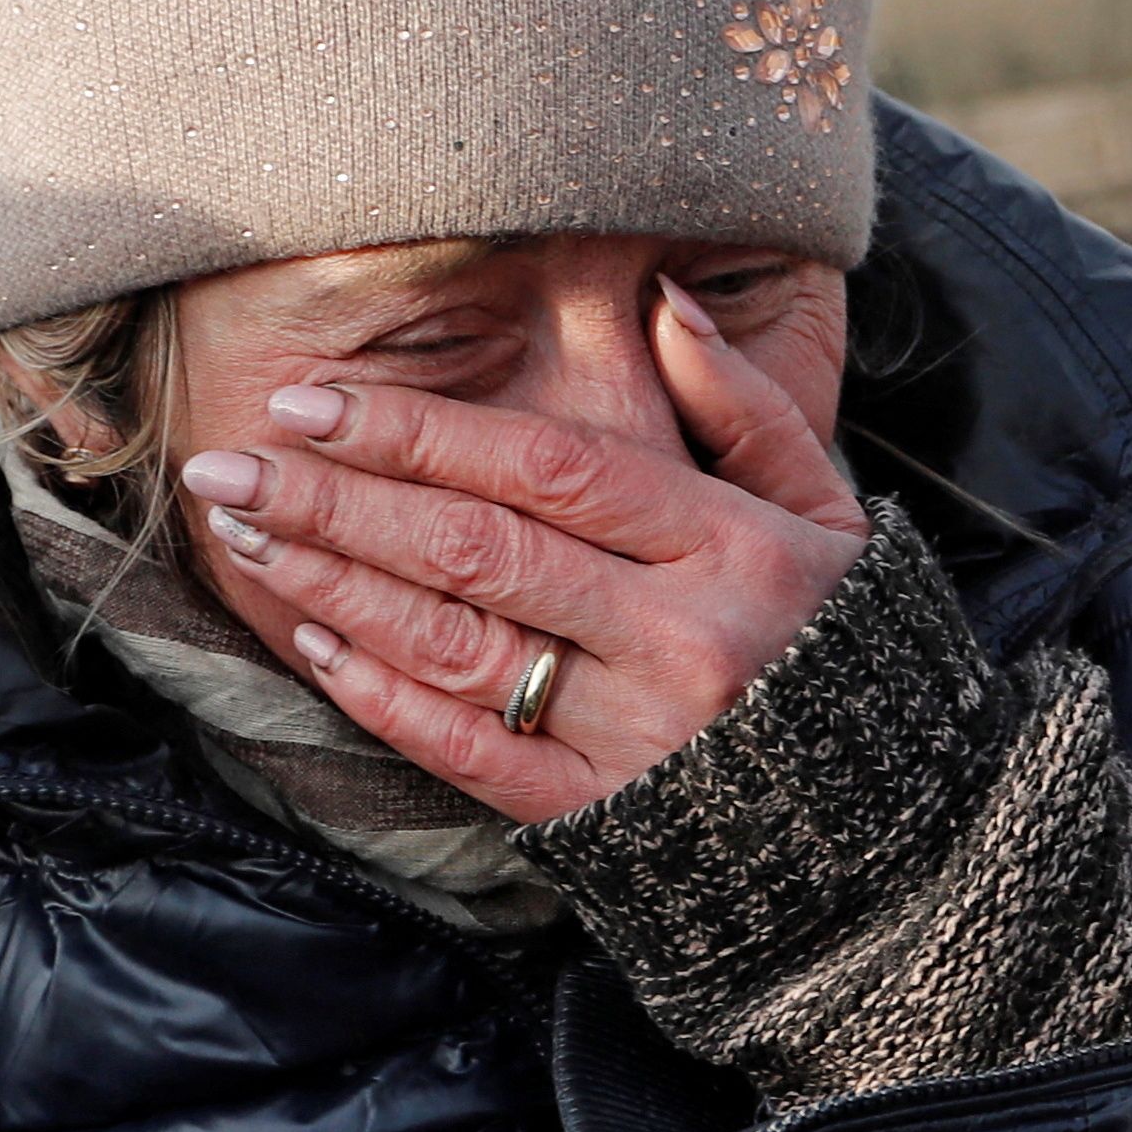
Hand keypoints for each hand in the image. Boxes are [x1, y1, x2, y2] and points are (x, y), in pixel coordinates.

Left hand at [176, 271, 866, 821]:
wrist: (902, 829)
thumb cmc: (851, 647)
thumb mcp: (827, 514)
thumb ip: (742, 408)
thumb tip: (660, 302)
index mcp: (730, 549)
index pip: (546, 469)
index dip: (420, 431)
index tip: (316, 403)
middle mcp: (680, 637)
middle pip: (479, 550)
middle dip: (339, 501)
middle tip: (230, 464)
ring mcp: (639, 734)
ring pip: (459, 646)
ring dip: (340, 589)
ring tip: (250, 540)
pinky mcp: (605, 817)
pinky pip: (475, 755)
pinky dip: (389, 701)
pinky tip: (322, 648)